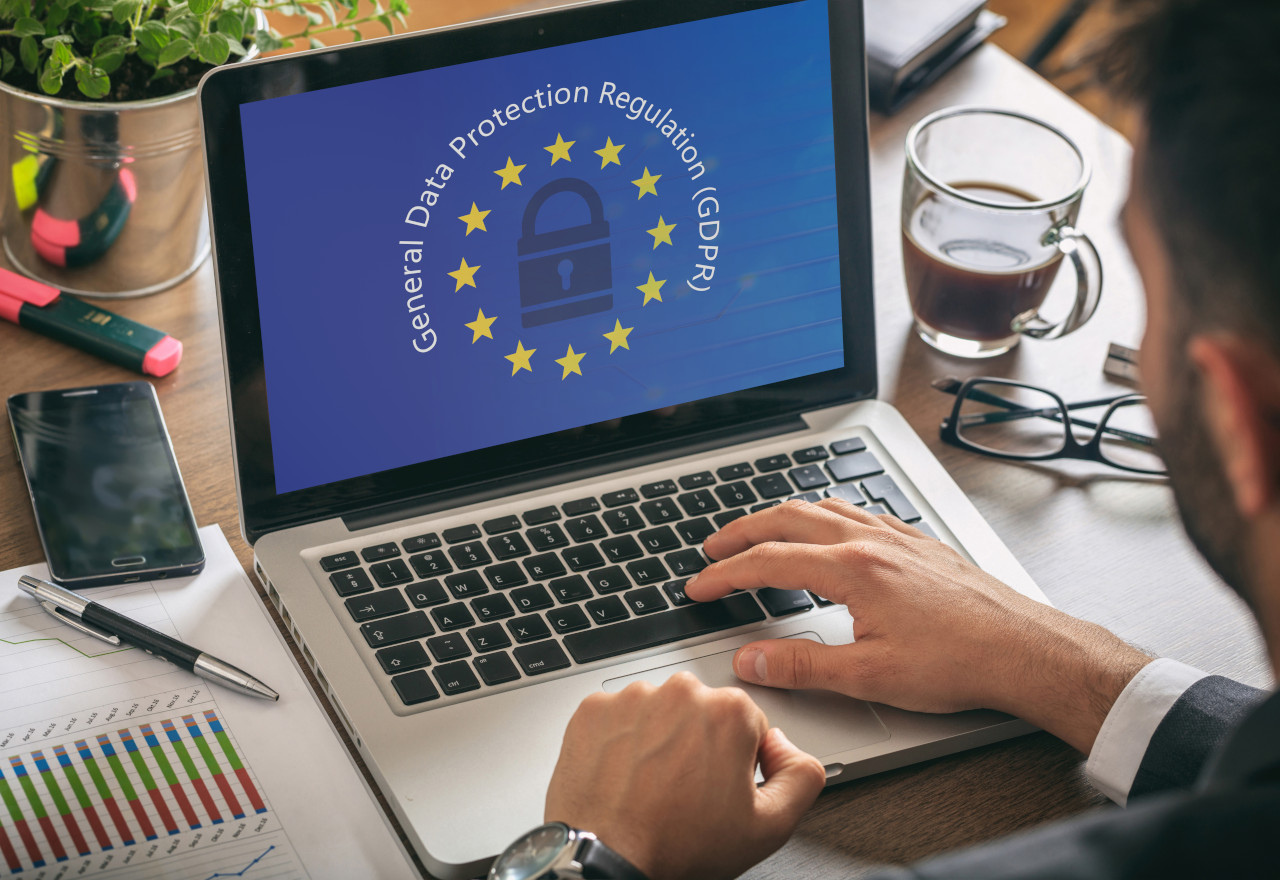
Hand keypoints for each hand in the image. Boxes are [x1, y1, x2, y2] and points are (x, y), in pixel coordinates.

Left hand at [545, 672, 825, 879]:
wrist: (606, 859)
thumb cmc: (677, 846)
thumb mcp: (769, 827)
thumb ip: (802, 776)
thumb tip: (788, 748)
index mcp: (729, 712)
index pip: (747, 724)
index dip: (737, 761)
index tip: (719, 787)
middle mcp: (681, 692)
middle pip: (702, 712)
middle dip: (699, 744)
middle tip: (685, 791)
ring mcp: (633, 697)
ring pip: (659, 712)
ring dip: (659, 739)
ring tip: (651, 786)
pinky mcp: (594, 708)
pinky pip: (618, 717)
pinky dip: (621, 740)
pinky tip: (624, 774)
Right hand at [688, 499, 1151, 752]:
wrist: (1024, 649)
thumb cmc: (960, 662)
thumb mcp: (869, 676)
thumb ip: (801, 666)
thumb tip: (751, 662)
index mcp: (852, 569)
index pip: (768, 562)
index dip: (725, 574)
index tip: (699, 587)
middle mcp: (871, 541)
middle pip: (787, 518)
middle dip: (741, 531)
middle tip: (712, 548)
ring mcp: (896, 536)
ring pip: (822, 507)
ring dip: (780, 516)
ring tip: (758, 531)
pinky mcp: (917, 542)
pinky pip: (857, 510)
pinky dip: (824, 513)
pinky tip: (828, 527)